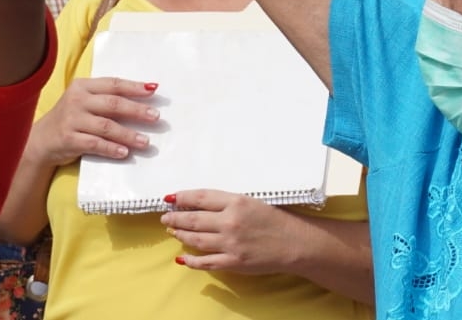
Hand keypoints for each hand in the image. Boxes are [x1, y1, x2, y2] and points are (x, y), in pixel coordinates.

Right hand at [26, 77, 159, 166]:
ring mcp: (71, 119)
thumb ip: (105, 99)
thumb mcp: (82, 102)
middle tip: (155, 117)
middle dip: (136, 110)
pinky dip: (111, 148)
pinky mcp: (68, 139)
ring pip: (106, 126)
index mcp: (82, 86)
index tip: (153, 90)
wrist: (40, 140)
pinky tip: (124, 152)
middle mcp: (76, 100)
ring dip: (128, 135)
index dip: (134, 87)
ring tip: (145, 142)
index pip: (113, 84)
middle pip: (113, 103)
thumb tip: (141, 101)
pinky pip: (95, 144)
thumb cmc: (69, 119)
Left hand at [161, 189, 301, 274]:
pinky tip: (182, 258)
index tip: (170, 199)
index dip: (181, 197)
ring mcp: (231, 244)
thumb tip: (199, 205)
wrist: (296, 243)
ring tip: (173, 232)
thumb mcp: (251, 202)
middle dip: (175, 219)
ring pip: (196, 239)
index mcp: (235, 202)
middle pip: (193, 219)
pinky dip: (191, 261)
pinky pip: (206, 262)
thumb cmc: (275, 220)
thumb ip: (226, 203)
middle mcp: (230, 221)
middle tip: (166, 218)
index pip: (200, 197)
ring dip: (181, 235)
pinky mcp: (234, 262)